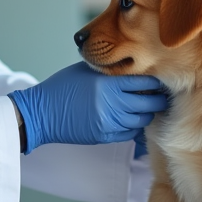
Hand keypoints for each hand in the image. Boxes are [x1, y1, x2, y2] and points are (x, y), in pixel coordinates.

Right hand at [8, 62, 167, 153]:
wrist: (41, 113)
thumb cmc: (62, 86)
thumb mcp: (85, 70)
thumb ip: (109, 67)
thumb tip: (133, 64)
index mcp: (108, 84)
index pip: (145, 82)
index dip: (155, 80)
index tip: (159, 78)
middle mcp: (112, 104)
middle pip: (149, 103)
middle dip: (158, 99)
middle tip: (161, 95)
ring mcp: (109, 123)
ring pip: (142, 121)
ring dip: (147, 114)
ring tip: (148, 107)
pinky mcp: (104, 136)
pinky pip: (130, 133)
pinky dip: (134, 126)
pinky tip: (132, 118)